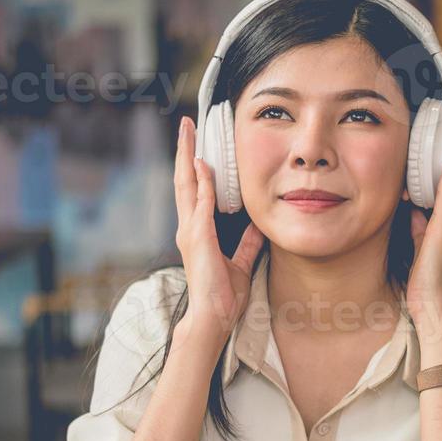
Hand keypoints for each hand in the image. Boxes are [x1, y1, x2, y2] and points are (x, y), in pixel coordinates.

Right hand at [173, 116, 264, 343]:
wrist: (214, 317)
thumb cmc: (224, 295)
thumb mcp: (241, 263)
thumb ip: (246, 243)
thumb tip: (257, 225)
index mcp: (197, 232)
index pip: (194, 190)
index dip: (194, 166)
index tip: (197, 144)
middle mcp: (189, 227)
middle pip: (184, 180)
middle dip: (184, 150)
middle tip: (186, 123)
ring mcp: (190, 231)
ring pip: (186, 184)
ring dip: (187, 156)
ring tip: (188, 131)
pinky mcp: (198, 237)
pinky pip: (200, 203)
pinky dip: (202, 182)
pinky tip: (203, 163)